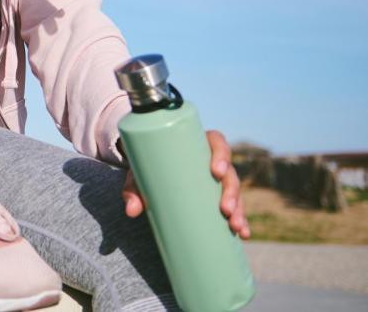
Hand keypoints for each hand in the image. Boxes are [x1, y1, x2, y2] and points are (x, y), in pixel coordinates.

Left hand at [121, 130, 250, 238]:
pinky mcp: (216, 196)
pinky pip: (234, 206)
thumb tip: (132, 211)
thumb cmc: (146, 167)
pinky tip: (243, 233)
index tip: (216, 171)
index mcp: (195, 145)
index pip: (217, 142)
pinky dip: (240, 220)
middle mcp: (210, 161)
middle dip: (232, 192)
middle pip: (229, 172)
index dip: (221, 154)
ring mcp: (215, 180)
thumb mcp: (139, 173)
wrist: (147, 173)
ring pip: (235, 192)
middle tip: (225, 209)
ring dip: (240, 209)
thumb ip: (133, 189)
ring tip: (235, 227)